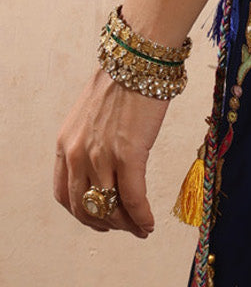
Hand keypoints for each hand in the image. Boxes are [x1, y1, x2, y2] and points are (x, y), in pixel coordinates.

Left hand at [54, 68, 168, 237]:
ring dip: (126, 223)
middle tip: (123, 226)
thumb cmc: (121, 80)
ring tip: (140, 227)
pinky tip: (149, 222)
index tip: (99, 219)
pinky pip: (133, 198)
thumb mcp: (91, 115)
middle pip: (85, 207)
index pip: (64, 195)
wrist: (138, 59)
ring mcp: (101, 156)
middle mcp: (77, 154)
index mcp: (64, 145)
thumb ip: (90, 142)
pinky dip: (141, 216)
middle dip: (105, 223)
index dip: (82, 213)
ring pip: (110, 207)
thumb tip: (106, 167)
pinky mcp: (129, 155)